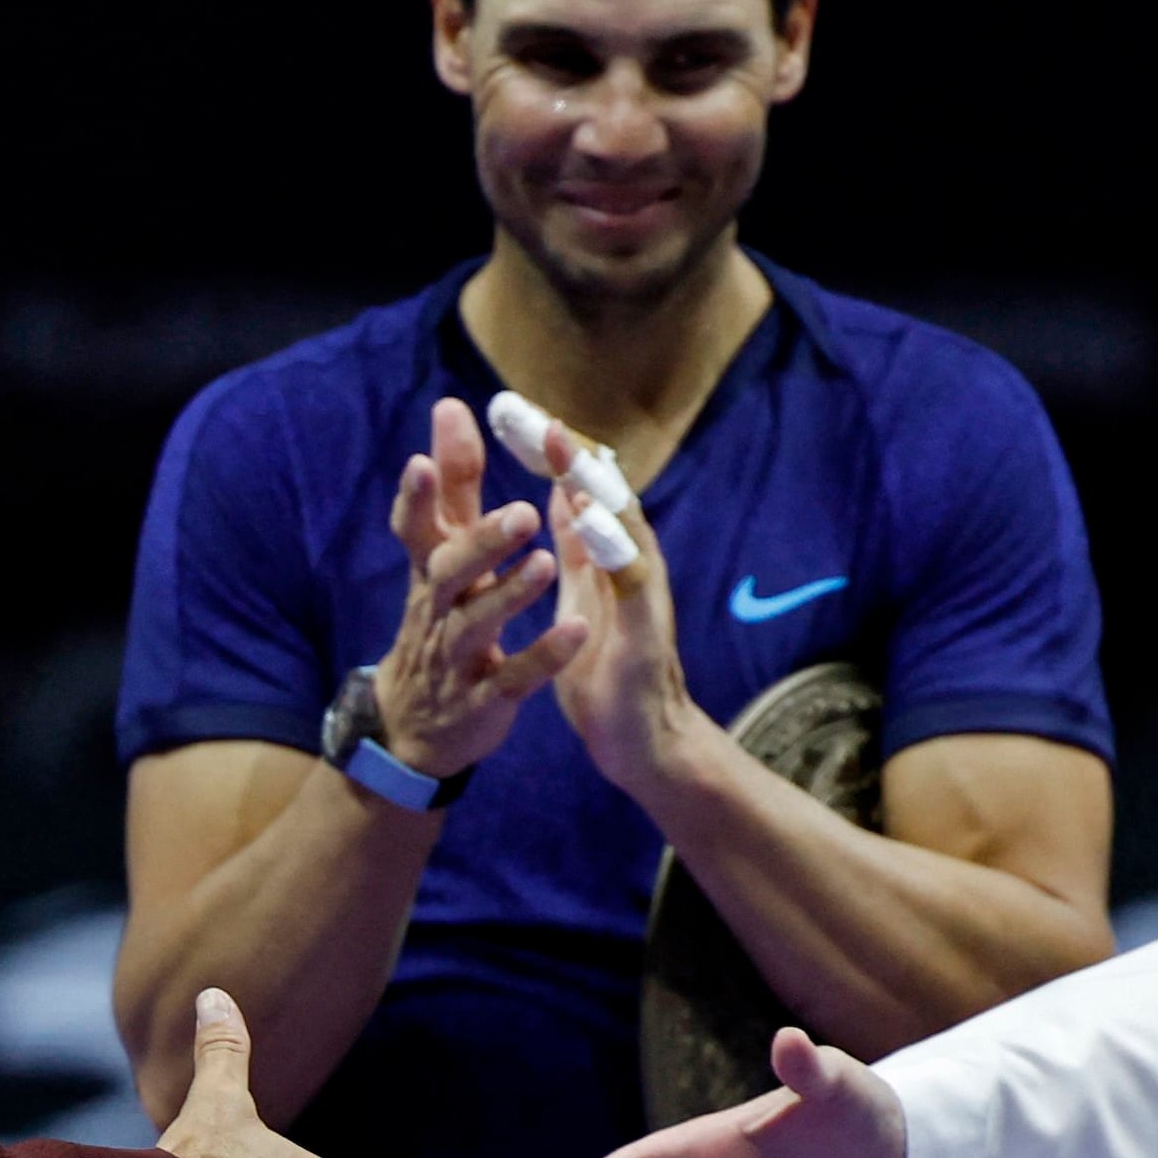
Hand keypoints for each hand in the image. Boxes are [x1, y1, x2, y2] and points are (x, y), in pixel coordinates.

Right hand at [373, 398, 587, 781]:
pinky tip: (578, 631)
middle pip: (451, 572)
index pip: (416, 529)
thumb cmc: (440, 621)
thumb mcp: (442, 556)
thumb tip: (451, 406)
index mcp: (432, 572)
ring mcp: (459, 658)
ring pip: (479, 624)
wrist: (417, 725)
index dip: (417, 498)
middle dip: (483, 541)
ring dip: (511, 593)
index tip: (422, 460)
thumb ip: (453, 486)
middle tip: (522, 511)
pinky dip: (545, 655)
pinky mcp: (485, 699)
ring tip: (545, 561)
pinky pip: (515, 678)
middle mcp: (439, 610)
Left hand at [538, 429, 697, 788]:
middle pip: (603, 495)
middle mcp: (630, 567)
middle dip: (569, 453)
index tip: (510, 411)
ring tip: (564, 449)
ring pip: (623, 528)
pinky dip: (613, 547)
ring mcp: (643, 596)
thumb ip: (579, 546)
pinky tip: (590, 519)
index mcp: (606, 559)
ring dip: (594, 487)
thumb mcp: (583, 597)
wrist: (642, 747)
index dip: (548, 451)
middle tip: (532, 411)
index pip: (578, 491)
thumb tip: (566, 493)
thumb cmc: (608, 673)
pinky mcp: (647, 633)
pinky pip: (630, 585)